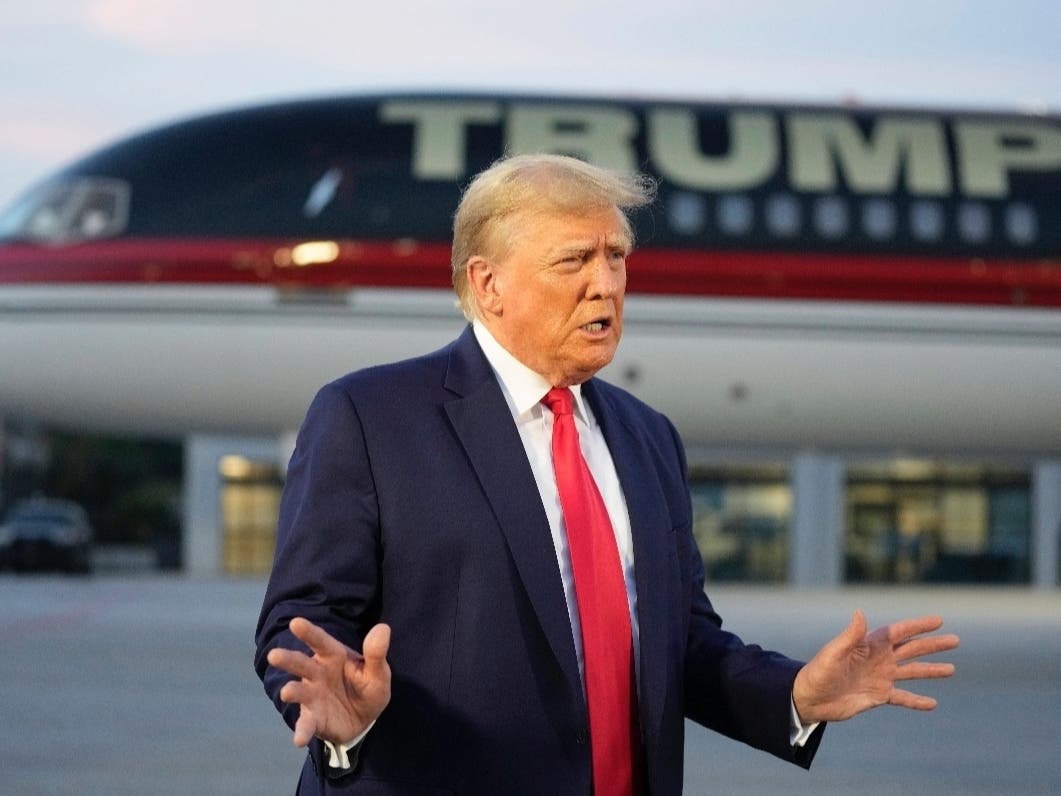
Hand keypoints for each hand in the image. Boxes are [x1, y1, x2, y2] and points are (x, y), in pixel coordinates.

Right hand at [266, 618, 391, 746]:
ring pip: (299, 691)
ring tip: (287, 692)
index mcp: (333, 656)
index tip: (296, 622)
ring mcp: (312, 696)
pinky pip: (306, 724)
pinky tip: (299, 740)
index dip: (309, 632)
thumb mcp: (378, 673)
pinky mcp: (313, 718)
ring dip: (292, 691)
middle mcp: (317, 673)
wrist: (364, 720)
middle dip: (288, 659)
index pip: (321, 641)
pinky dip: (302, 731)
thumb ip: (376, 653)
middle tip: (274, 655)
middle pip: (301, 663)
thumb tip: (383, 627)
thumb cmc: (367, 687)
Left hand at [792, 611, 958, 724]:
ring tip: (951, 669)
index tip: (938, 620)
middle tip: (955, 640)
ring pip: (912, 672)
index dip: (919, 626)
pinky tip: (933, 704)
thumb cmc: (818, 672)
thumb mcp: (834, 652)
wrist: (810, 698)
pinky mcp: (878, 696)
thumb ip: (850, 635)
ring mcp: (881, 677)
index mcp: (870, 645)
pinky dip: (917, 701)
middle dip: (933, 645)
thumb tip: (860, 612)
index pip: (900, 632)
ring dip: (931, 670)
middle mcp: (879, 659)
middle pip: (912, 649)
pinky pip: (903, 698)